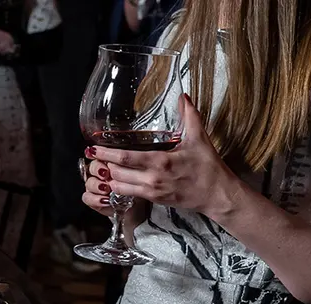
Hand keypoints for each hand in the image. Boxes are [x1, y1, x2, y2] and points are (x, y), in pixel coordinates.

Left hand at [87, 96, 245, 217]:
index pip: (125, 158)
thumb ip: (190, 117)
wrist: (217, 195)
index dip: (106, 154)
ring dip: (109, 178)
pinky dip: (118, 187)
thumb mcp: (199, 139)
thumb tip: (183, 97)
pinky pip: (129, 195)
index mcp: (161, 162)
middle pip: (116, 173)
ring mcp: (152, 191)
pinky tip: (116, 179)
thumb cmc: (209, 168)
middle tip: (95, 156)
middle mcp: (153, 178)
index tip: (93, 148)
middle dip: (103, 165)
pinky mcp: (154, 200)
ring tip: (103, 167)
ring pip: (119, 187)